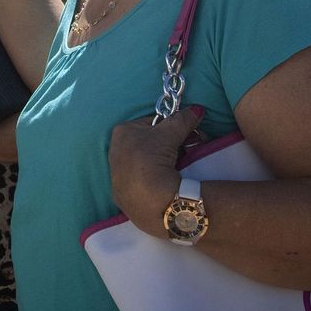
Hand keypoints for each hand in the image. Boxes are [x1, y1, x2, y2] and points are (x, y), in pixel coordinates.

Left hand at [108, 105, 203, 237]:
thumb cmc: (153, 158)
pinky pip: (141, 181)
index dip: (170, 128)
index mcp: (121, 132)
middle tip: (186, 150)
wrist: (148, 200)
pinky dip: (153, 180)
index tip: (184, 135)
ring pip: (145, 163)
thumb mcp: (170, 133)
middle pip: (148, 143)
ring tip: (179, 168)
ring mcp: (116, 175)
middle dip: (168, 145)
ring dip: (162, 163)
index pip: (150, 123)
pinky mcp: (122, 195)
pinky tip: (166, 184)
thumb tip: (197, 110)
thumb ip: (183, 119)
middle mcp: (114, 152)